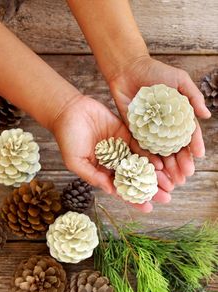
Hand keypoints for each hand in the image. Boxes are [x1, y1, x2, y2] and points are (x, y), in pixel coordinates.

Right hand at [52, 95, 173, 211]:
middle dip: (151, 189)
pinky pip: (141, 146)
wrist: (69, 111)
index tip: (148, 208)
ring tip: (170, 184)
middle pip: (136, 179)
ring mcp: (122, 149)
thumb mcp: (76, 161)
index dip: (135, 199)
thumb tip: (111, 191)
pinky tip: (161, 164)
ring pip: (141, 164)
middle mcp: (115, 163)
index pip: (122, 189)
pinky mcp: (126, 134)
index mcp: (103, 172)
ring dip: (155, 175)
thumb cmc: (68, 138)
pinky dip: (151, 155)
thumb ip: (93, 176)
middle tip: (167, 198)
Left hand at [109, 56, 210, 184]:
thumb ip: (193, 97)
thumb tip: (207, 115)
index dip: (194, 145)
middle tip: (186, 174)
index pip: (187, 134)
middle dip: (181, 162)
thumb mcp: (179, 80)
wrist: (128, 69)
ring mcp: (149, 131)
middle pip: (174, 148)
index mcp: (177, 116)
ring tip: (173, 178)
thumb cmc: (155, 72)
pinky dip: (148, 158)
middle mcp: (164, 127)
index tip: (199, 155)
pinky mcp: (134, 132)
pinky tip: (155, 168)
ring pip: (160, 153)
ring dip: (167, 166)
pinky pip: (141, 148)